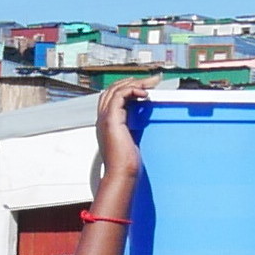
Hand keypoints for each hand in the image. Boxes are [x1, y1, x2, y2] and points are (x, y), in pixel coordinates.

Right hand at [92, 80, 147, 208]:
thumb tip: (144, 115)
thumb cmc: (127, 163)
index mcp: (107, 123)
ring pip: (115, 90)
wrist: (121, 174)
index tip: (145, 87)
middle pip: (112, 89)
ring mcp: (105, 118)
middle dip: (132, 81)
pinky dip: (131, 90)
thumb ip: (134, 125)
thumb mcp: (132, 138)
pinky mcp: (111, 120)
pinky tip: (144, 94)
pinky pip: (119, 96)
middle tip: (151, 80)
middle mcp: (103, 118)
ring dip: (134, 83)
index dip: (128, 88)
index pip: (113, 97)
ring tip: (150, 83)